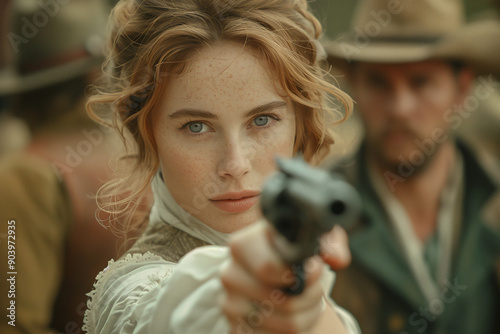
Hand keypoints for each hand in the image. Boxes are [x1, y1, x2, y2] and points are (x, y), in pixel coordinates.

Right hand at [220, 220, 349, 333]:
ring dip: (307, 315)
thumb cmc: (290, 249)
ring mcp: (230, 304)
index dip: (302, 273)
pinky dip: (294, 329)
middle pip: (284, 300)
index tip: (316, 269)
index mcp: (241, 245)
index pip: (269, 268)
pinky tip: (296, 315)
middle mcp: (230, 274)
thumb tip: (336, 259)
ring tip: (310, 300)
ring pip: (285, 323)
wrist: (272, 266)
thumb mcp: (310, 235)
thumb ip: (329, 241)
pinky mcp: (236, 327)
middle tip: (317, 286)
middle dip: (311, 296)